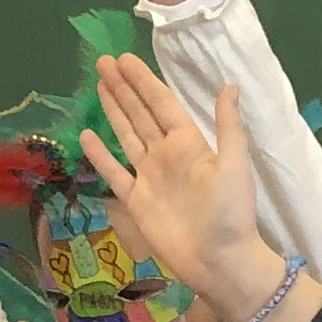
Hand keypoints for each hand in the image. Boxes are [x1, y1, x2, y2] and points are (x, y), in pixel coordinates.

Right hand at [76, 53, 270, 316]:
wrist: (220, 262)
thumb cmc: (231, 214)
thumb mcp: (234, 165)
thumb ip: (228, 126)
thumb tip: (229, 85)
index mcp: (189, 143)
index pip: (161, 103)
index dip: (142, 80)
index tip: (123, 58)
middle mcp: (166, 155)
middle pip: (139, 113)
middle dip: (123, 88)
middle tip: (103, 62)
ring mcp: (149, 177)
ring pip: (126, 135)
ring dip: (113, 110)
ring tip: (98, 85)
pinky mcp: (136, 202)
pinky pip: (114, 172)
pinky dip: (100, 155)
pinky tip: (87, 134)